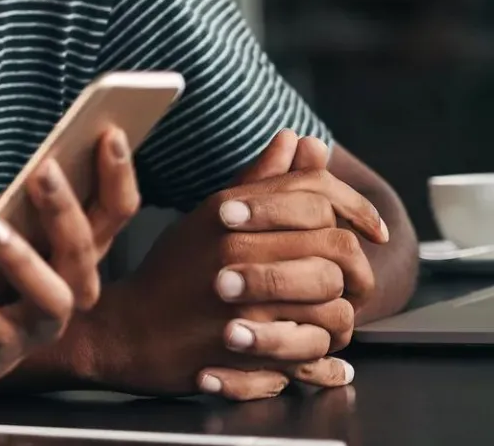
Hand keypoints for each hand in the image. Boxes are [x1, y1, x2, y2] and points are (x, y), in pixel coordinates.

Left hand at [0, 128, 139, 396]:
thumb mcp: (14, 228)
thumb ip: (32, 200)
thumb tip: (46, 154)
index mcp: (81, 251)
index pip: (116, 212)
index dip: (118, 175)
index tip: (109, 132)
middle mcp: (73, 288)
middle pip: (83, 249)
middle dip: (65, 208)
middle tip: (42, 169)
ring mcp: (43, 323)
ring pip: (49, 293)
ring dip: (18, 255)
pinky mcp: (6, 349)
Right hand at [84, 131, 383, 399]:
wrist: (125, 332)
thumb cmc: (170, 274)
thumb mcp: (207, 217)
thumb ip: (258, 181)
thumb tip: (296, 139)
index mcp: (230, 213)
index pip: (316, 196)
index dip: (357, 209)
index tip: (372, 231)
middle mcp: (237, 252)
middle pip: (336, 249)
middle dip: (357, 270)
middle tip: (353, 283)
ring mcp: (243, 304)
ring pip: (336, 306)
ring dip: (341, 317)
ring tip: (327, 320)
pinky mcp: (249, 353)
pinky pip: (317, 353)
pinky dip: (327, 359)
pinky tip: (321, 355)